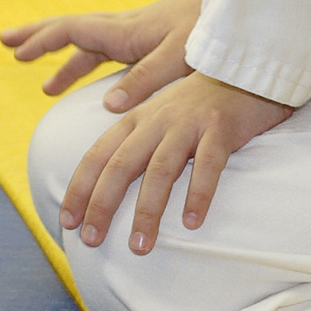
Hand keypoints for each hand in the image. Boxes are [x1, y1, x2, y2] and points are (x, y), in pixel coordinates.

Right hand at [1, 0, 203, 111]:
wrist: (239, 8)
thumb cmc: (214, 31)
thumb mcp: (181, 57)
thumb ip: (146, 80)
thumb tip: (107, 105)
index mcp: (125, 31)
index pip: (71, 30)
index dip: (41, 40)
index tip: (14, 50)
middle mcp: (125, 29)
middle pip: (70, 29)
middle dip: (37, 37)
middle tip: (5, 43)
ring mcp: (137, 34)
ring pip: (88, 44)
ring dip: (63, 60)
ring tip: (45, 88)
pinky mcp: (151, 42)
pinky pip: (110, 54)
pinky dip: (93, 68)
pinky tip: (96, 90)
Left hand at [59, 73, 293, 255]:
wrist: (243, 65)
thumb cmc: (198, 101)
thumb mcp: (157, 115)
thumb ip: (132, 142)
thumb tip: (103, 179)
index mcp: (135, 119)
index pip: (97, 156)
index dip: (79, 189)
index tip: (67, 222)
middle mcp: (155, 121)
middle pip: (120, 165)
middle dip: (102, 205)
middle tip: (92, 241)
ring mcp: (188, 124)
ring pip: (160, 170)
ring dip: (147, 211)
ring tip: (140, 245)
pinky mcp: (221, 128)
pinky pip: (208, 165)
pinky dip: (198, 194)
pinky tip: (191, 223)